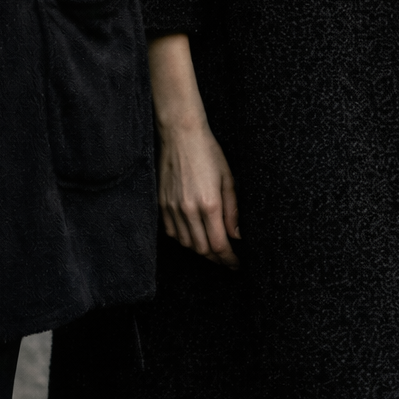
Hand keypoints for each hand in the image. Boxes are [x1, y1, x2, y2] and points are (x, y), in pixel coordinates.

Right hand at [158, 120, 239, 267]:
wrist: (180, 134)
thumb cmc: (208, 152)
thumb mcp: (228, 179)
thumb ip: (233, 211)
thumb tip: (237, 235)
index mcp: (209, 204)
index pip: (220, 246)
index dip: (229, 260)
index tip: (237, 264)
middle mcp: (189, 210)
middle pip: (203, 250)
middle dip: (217, 259)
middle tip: (227, 261)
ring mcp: (172, 208)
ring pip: (186, 245)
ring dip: (201, 251)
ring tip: (212, 249)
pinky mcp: (161, 204)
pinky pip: (172, 233)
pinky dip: (184, 240)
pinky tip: (193, 236)